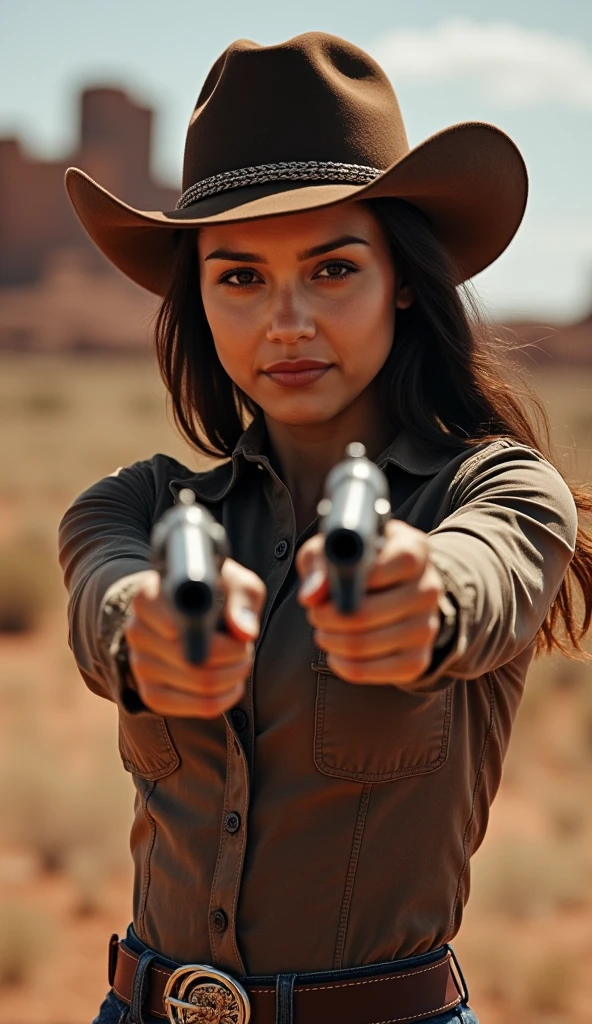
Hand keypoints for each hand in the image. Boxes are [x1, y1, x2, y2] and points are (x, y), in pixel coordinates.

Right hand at [123, 560, 265, 717]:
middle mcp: (137, 630)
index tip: (234, 636)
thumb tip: (244, 632)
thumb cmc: (217, 595)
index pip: (182, 625)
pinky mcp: (151, 693)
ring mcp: (140, 664)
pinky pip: (199, 707)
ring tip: (239, 660)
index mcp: (150, 596)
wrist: (193, 614)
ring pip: (203, 684)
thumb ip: (241, 601)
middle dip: (236, 657)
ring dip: (234, 676)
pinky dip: (226, 698)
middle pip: (198, 659)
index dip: (218, 637)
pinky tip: (231, 682)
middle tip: (245, 648)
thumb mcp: (235, 584)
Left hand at [296, 519, 443, 685]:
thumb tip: (312, 594)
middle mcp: (429, 588)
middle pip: (365, 613)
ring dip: (329, 640)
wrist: (388, 592)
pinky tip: (336, 651)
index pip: (398, 562)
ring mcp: (426, 626)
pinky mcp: (417, 660)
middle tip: (315, 613)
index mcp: (415, 550)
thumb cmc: (356, 564)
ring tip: (323, 630)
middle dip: (326, 617)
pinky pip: (368, 671)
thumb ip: (320, 562)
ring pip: (362, 644)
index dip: (358, 576)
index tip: (334, 583)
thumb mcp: (334, 549)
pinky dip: (341, 663)